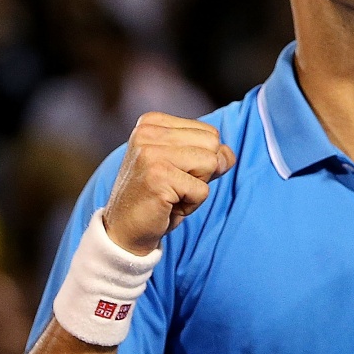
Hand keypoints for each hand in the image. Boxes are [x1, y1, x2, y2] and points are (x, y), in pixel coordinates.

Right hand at [103, 113, 234, 255]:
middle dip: (202, 171)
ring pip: (211, 163)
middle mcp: (147, 132)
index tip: (174, 173)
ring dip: (198, 187)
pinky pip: (203, 190)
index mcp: (152, 122)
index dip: (202, 159)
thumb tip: (228, 155)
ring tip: (172, 194)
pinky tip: (168, 205)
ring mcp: (150, 153)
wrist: (124, 230)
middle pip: (212, 143)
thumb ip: (209, 154)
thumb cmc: (157, 197)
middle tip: (174, 186)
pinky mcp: (158, 177)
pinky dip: (192, 204)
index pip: (209, 132)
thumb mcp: (185, 168)